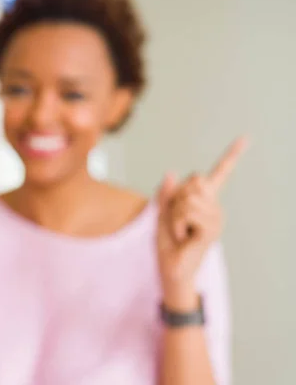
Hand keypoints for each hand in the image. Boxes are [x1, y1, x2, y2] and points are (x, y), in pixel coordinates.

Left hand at [156, 137, 247, 309]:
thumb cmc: (167, 242)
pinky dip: (177, 223)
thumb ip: (166, 194)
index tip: (245, 138)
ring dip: (175, 214)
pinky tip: (184, 236)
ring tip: (179, 230)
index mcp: (204, 200)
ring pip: (188, 197)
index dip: (232, 155)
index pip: (220, 174)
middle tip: (176, 219)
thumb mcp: (161, 213)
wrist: (170, 267)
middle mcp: (215, 206)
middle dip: (177, 197)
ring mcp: (216, 218)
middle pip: (194, 180)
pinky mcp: (212, 229)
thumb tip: (170, 172)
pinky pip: (187, 212)